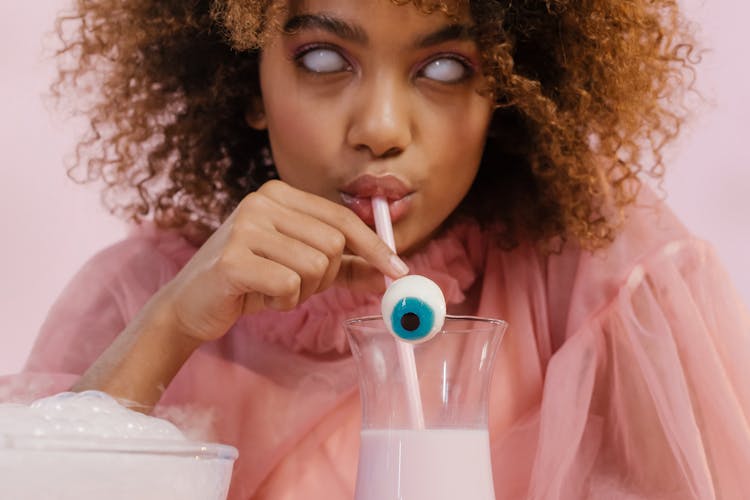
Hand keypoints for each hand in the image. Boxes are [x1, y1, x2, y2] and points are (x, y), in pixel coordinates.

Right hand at [155, 180, 408, 341]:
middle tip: (296, 284)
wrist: (191, 303)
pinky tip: (257, 296)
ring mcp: (245, 227)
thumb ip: (345, 266)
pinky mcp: (233, 258)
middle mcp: (262, 201)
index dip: (375, 246)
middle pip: (334, 244)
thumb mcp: (301, 268)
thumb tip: (388, 272)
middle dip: (325, 276)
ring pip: (316, 266)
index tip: (398, 271)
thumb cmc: (249, 281)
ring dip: (301, 290)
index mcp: (280, 195)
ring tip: (272, 288)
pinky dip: (282, 301)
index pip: (343, 218)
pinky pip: (289, 285)